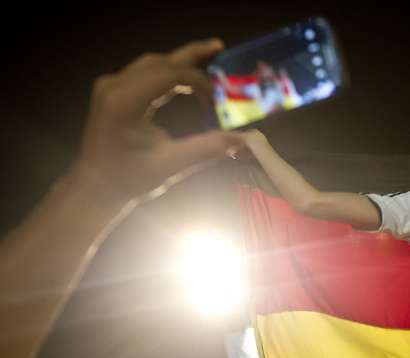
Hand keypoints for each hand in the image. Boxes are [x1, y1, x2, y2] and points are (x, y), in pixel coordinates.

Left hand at [74, 38, 243, 203]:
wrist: (96, 187)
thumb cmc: (129, 179)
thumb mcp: (170, 165)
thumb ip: (207, 148)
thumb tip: (242, 140)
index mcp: (125, 102)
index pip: (169, 75)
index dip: (198, 81)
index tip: (217, 100)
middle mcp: (114, 86)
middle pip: (160, 61)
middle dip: (192, 55)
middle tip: (220, 47)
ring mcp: (110, 87)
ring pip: (151, 63)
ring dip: (179, 63)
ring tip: (207, 58)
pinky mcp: (111, 92)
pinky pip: (143, 73)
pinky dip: (167, 73)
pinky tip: (184, 78)